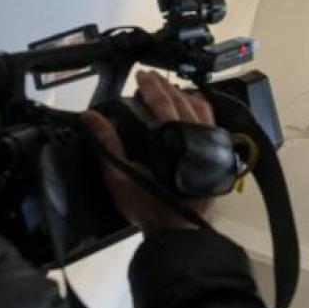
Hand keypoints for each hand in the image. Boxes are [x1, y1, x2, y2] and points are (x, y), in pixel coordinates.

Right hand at [79, 70, 215, 231]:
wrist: (176, 231)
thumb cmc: (148, 207)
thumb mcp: (119, 176)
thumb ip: (106, 143)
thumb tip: (90, 117)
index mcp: (173, 142)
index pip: (162, 103)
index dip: (151, 87)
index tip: (142, 76)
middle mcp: (196, 140)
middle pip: (182, 102)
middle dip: (166, 87)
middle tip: (152, 77)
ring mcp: (211, 147)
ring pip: (202, 110)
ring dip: (185, 95)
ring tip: (171, 88)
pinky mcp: (218, 156)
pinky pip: (213, 124)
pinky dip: (203, 110)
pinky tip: (193, 107)